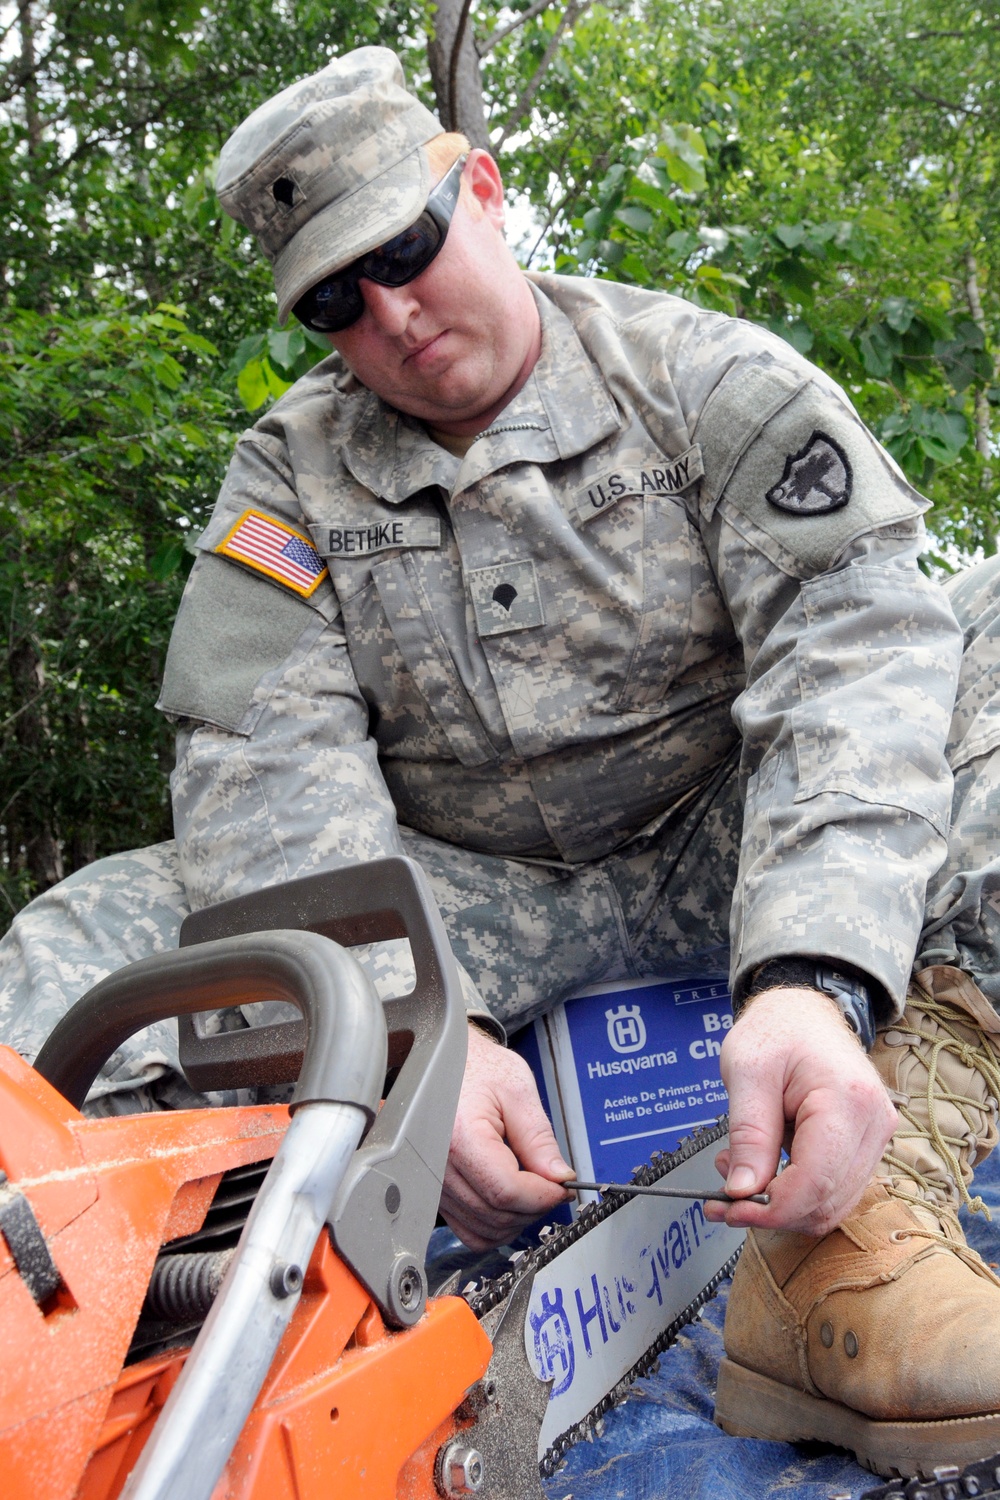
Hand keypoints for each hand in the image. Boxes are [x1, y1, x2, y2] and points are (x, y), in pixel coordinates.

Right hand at [440, 1023, 572, 1249]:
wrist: (443, 1060)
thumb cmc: (475, 1066)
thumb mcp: (517, 1091)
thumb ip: (539, 1139)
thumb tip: (560, 1178)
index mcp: (460, 1135)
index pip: (506, 1191)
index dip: (542, 1195)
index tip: (563, 1185)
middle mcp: (438, 1164)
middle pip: (495, 1215)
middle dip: (534, 1207)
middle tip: (553, 1184)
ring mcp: (433, 1181)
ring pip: (482, 1230)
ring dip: (516, 1218)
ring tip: (532, 1188)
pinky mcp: (435, 1191)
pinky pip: (467, 1229)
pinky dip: (495, 1224)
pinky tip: (511, 1199)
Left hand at [702, 986, 896, 1236]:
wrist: (804, 1011)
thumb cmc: (775, 1031)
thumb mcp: (747, 1072)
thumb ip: (748, 1133)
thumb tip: (741, 1191)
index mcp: (848, 1101)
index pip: (815, 1182)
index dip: (771, 1208)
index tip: (727, 1207)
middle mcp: (874, 1124)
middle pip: (827, 1202)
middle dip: (772, 1211)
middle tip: (722, 1196)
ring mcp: (876, 1136)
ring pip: (833, 1204)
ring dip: (782, 1204)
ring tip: (738, 1172)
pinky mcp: (867, 1144)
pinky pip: (834, 1187)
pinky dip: (796, 1192)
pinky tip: (763, 1168)